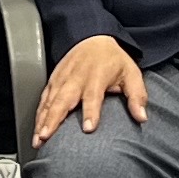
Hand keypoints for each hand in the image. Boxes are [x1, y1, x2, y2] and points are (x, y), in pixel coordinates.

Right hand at [33, 33, 148, 140]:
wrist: (93, 38)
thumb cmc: (113, 59)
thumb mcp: (131, 73)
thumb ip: (137, 96)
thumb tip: (142, 117)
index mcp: (96, 76)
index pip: (92, 96)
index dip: (90, 112)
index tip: (87, 128)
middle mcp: (75, 78)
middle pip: (62, 100)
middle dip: (53, 119)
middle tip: (47, 137)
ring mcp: (61, 79)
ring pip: (49, 101)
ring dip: (42, 120)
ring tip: (38, 139)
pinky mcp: (53, 81)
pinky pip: (43, 99)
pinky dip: (38, 114)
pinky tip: (36, 129)